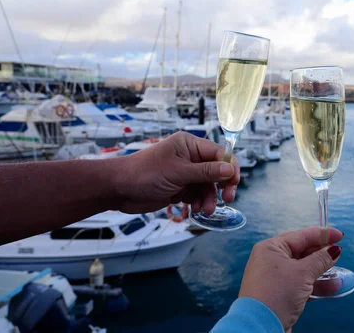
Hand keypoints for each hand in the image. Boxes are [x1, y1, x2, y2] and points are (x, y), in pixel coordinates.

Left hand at [116, 132, 239, 213]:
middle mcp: (190, 157)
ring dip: (209, 198)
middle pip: (217, 170)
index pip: (219, 153)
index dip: (230, 168)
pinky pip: (197, 194)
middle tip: (228, 199)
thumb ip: (206, 172)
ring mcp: (185, 173)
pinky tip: (195, 209)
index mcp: (190, 145)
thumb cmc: (145, 174)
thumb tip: (230, 169)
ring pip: (208, 185)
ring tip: (205, 210)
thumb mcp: (179, 172)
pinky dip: (199, 202)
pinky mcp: (180, 187)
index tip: (234, 183)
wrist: (119, 190)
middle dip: (222, 185)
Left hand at [239, 227, 343, 330]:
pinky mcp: (280, 294)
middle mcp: (271, 260)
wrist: (259, 326)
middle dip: (322, 254)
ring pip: (303, 269)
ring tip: (339, 273)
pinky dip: (315, 285)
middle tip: (340, 253)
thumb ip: (320, 260)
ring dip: (321, 271)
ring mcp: (275, 278)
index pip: (301, 236)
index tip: (341, 235)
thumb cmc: (279, 292)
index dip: (322, 235)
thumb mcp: (302, 273)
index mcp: (271, 248)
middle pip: (302, 252)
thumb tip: (334, 250)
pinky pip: (301, 284)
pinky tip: (333, 287)